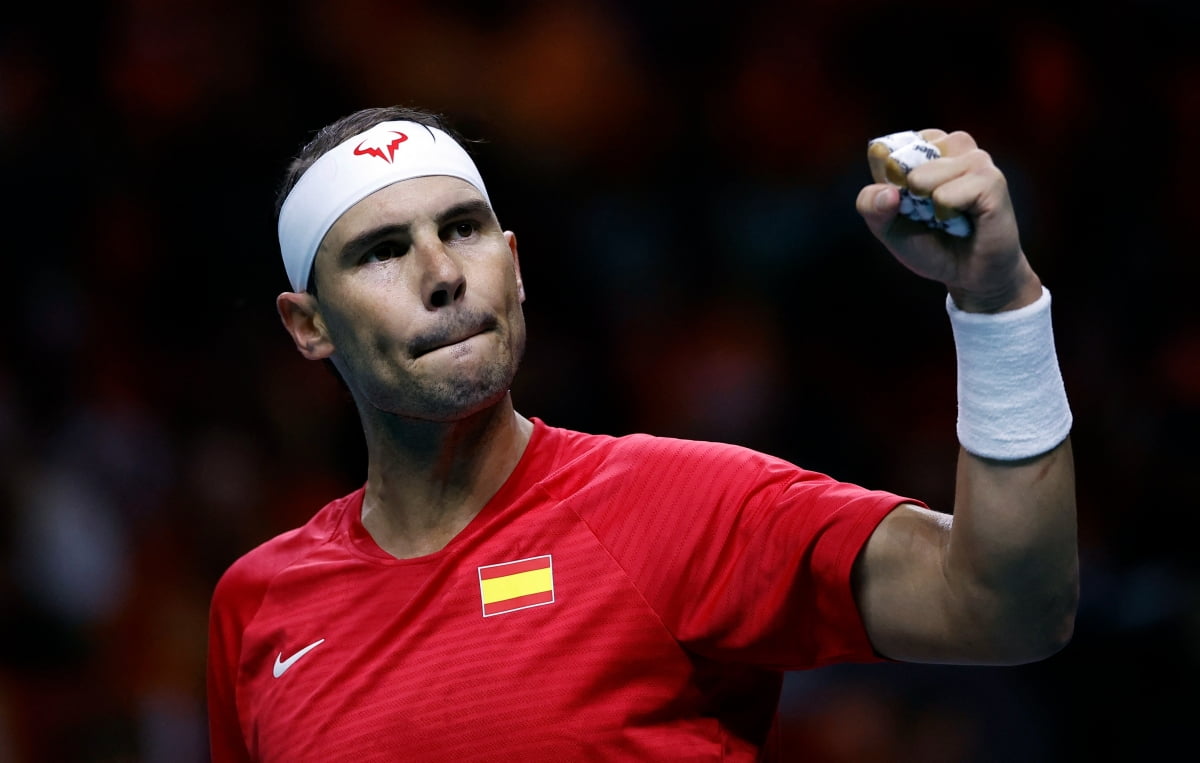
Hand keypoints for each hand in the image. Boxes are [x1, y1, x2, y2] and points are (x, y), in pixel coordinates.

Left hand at [856, 129, 1040, 312]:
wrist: (970, 275)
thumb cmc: (931, 244)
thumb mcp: (886, 227)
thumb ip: (870, 205)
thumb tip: (889, 193)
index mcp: (925, 148)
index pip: (883, 151)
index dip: (884, 184)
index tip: (905, 204)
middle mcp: (951, 146)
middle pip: (900, 162)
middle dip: (905, 197)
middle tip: (932, 213)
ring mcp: (975, 159)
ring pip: (922, 176)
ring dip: (927, 207)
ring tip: (950, 217)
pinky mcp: (992, 180)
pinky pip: (945, 195)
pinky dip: (946, 215)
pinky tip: (965, 221)